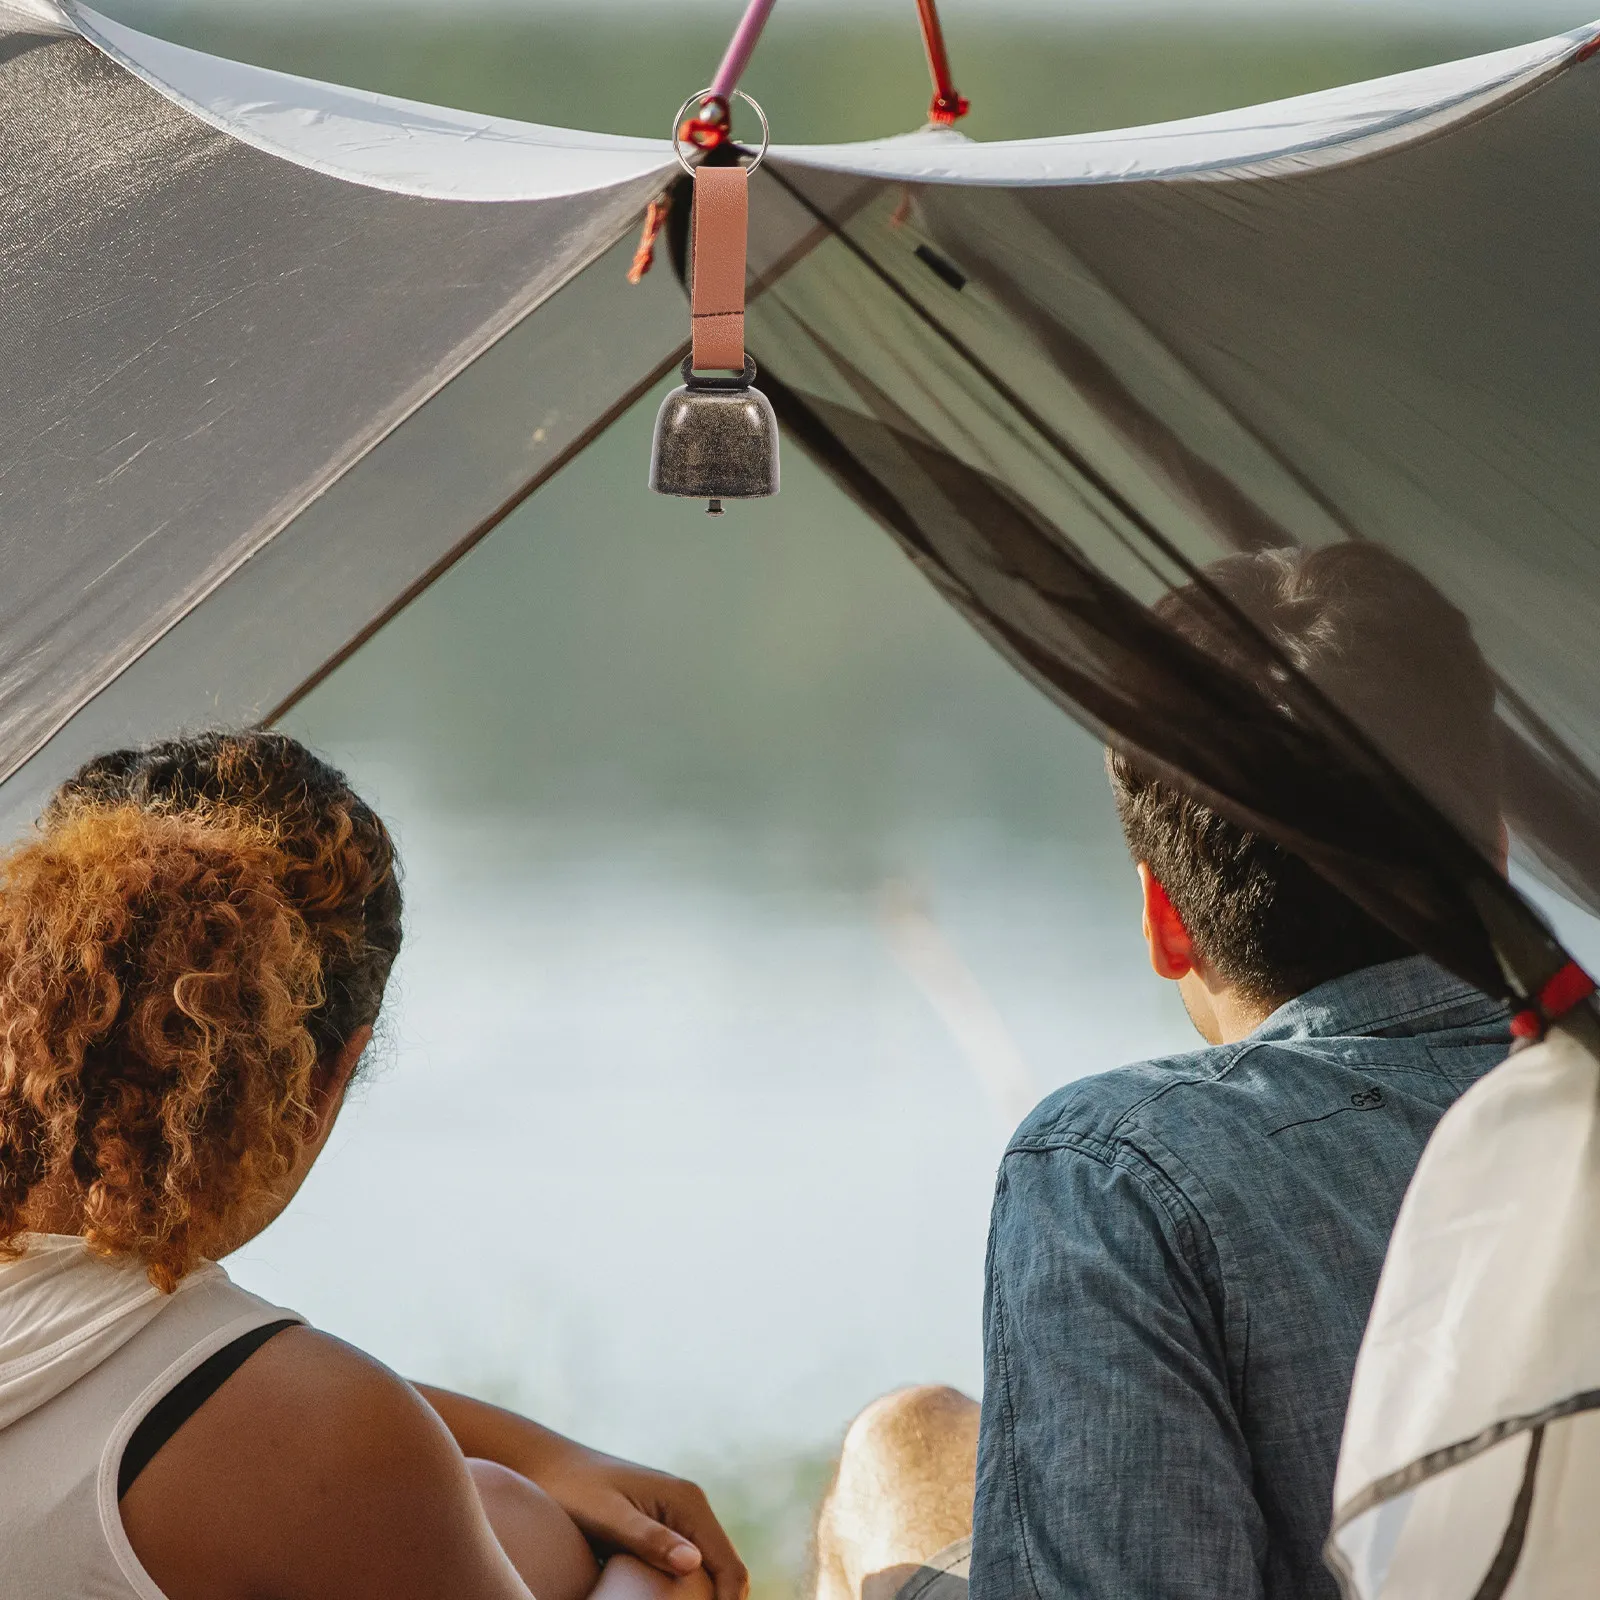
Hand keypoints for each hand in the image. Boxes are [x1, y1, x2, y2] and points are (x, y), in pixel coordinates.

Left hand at [533, 1441, 747, 1599]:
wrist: (547, 1465)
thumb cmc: (572, 1490)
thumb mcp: (609, 1517)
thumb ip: (649, 1539)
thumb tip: (694, 1563)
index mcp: (687, 1501)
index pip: (728, 1562)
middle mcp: (690, 1506)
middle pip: (723, 1568)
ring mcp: (676, 1515)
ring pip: (707, 1568)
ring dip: (703, 1596)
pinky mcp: (660, 1526)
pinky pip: (686, 1564)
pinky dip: (686, 1590)